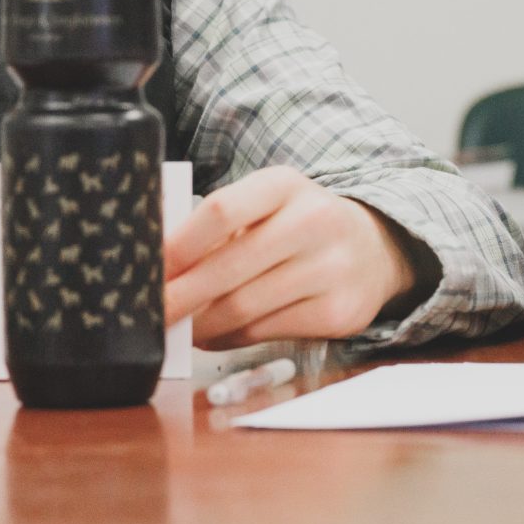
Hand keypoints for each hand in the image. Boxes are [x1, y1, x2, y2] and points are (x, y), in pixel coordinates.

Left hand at [165, 166, 418, 348]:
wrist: (375, 250)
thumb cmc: (299, 226)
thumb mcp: (267, 204)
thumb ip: (218, 225)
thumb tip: (157, 266)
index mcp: (285, 185)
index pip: (222, 210)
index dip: (179, 244)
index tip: (148, 267)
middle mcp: (314, 221)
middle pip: (229, 267)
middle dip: (179, 296)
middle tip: (148, 312)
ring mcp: (331, 269)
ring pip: (244, 308)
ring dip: (200, 324)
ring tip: (176, 326)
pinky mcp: (338, 312)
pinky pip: (264, 332)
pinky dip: (228, 338)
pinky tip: (213, 334)